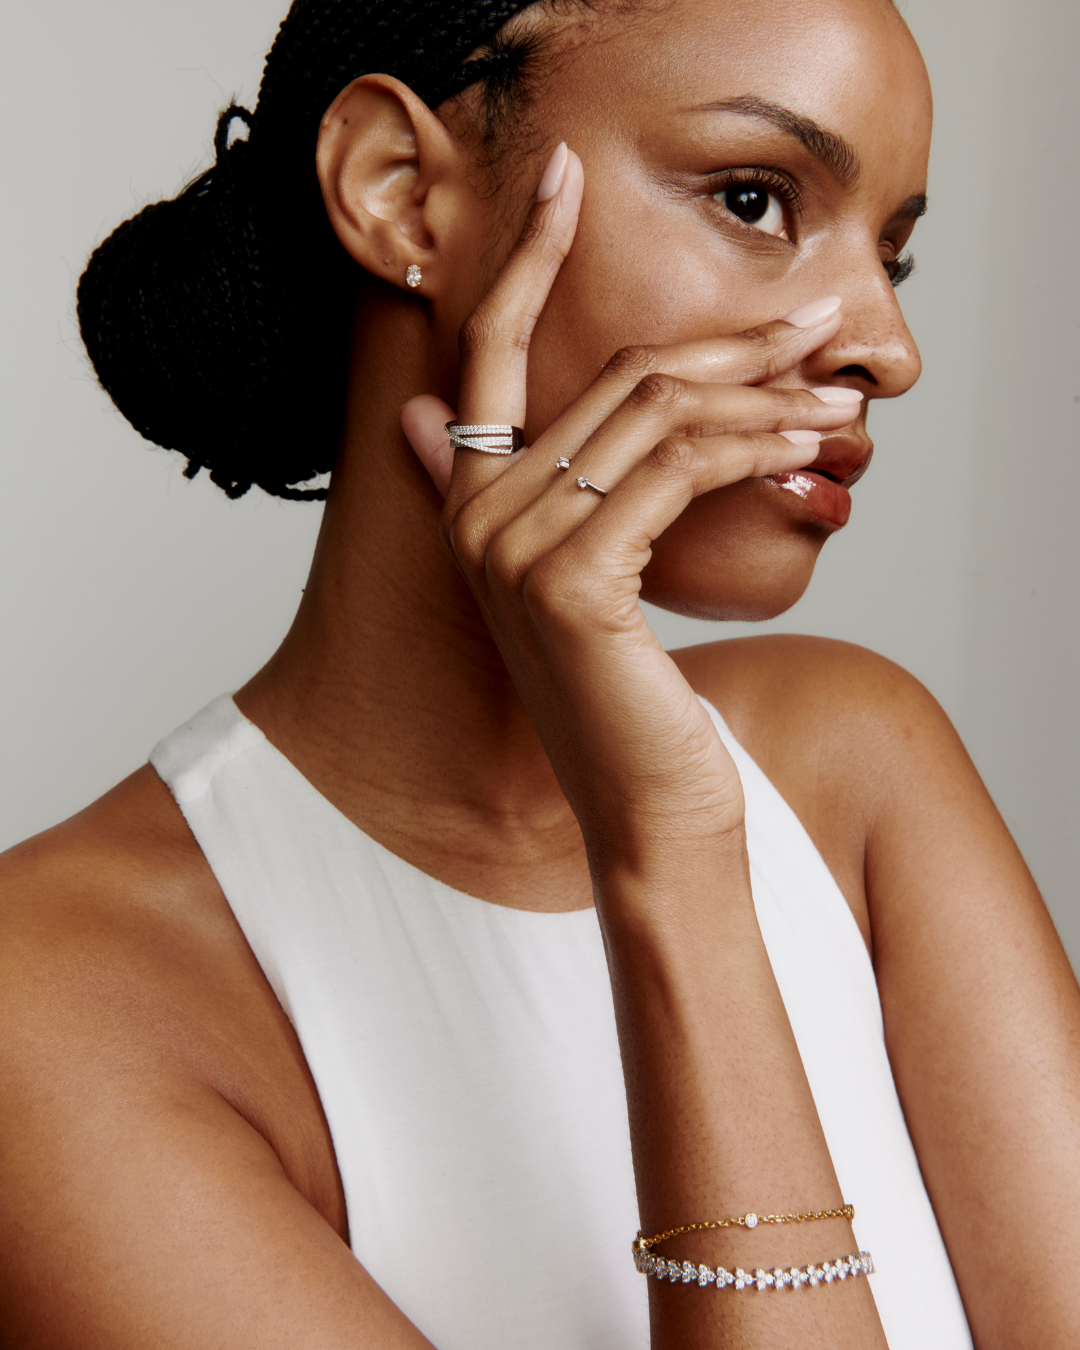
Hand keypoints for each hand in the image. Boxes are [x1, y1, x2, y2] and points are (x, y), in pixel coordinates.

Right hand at [401, 143, 860, 874]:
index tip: (568, 179)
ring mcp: (512, 546)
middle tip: (817, 322)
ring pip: (659, 413)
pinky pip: (680, 468)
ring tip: (838, 393)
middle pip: (616, 375)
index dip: (525, 255)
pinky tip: (807, 443)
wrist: (644, 804)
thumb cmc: (628, 692)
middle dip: (731, 341)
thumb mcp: (586, 574)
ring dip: (766, 393)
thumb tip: (431, 412)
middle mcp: (476, 513)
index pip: (487, 346)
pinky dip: (755, 443)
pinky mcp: (569, 581)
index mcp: (470, 499)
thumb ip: (534, 485)